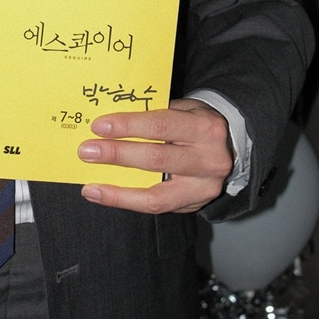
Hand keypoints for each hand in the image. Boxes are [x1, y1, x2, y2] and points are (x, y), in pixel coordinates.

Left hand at [77, 98, 233, 213]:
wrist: (231, 148)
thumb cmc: (198, 124)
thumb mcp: (185, 110)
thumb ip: (155, 116)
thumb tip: (110, 126)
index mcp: (207, 128)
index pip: (162, 125)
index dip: (129, 126)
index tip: (100, 126)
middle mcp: (210, 160)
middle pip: (157, 159)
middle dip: (117, 155)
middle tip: (87, 151)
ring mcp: (204, 187)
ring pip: (156, 194)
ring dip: (118, 190)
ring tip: (91, 185)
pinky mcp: (194, 205)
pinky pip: (156, 207)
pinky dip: (126, 201)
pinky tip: (104, 194)